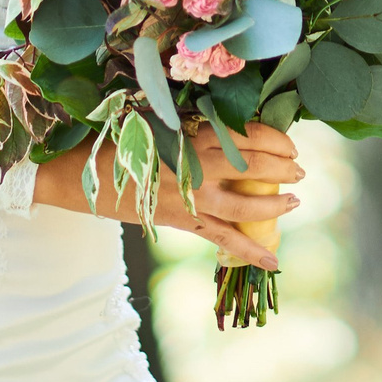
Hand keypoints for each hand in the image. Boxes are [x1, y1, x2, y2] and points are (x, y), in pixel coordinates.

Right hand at [35, 121, 302, 270]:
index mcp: (193, 134)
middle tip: (299, 169)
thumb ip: (193, 124)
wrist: (81, 174)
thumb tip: (228, 125)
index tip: (290, 143)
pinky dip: (250, 252)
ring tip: (294, 201)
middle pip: (256, 166)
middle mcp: (198, 165)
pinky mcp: (184, 221)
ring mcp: (193, 197)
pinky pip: (224, 240)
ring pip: (247, 203)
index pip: (250, 135)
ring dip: (275, 204)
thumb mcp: (159, 121)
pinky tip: (274, 260)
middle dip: (284, 168)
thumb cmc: (118, 139)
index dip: (277, 139)